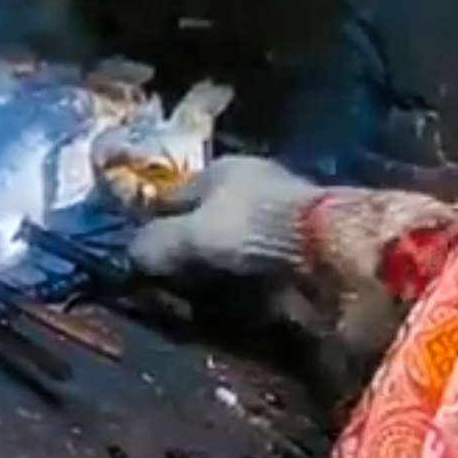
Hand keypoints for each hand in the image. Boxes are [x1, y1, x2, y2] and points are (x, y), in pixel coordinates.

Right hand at [127, 156, 322, 279]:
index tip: (145, 252)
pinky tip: (244, 288)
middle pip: (208, 213)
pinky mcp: (304, 234)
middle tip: (176, 274)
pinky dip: (251, 268)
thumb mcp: (192, 236)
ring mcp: (280, 206)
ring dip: (224, 256)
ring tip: (208, 286)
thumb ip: (157, 244)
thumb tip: (132, 254)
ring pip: (237, 233)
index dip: (156, 222)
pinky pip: (263, 252)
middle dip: (192, 240)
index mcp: (219, 168)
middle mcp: (250, 180)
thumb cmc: (249, 228)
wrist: (326, 244)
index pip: (174, 195)